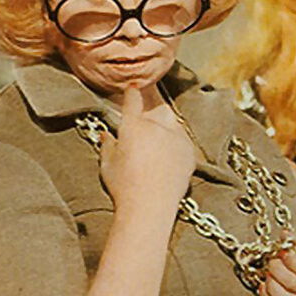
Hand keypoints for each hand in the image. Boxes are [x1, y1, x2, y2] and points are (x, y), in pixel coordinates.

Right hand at [100, 85, 196, 212]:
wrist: (151, 207)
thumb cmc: (125, 188)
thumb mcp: (107, 165)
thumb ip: (107, 145)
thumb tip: (106, 134)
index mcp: (133, 126)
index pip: (133, 99)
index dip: (132, 92)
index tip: (133, 88)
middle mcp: (157, 127)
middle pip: (157, 109)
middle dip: (151, 114)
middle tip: (145, 127)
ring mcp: (176, 138)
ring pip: (173, 121)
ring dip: (165, 126)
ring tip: (157, 144)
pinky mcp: (189, 151)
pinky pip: (183, 138)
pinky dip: (176, 141)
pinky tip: (168, 156)